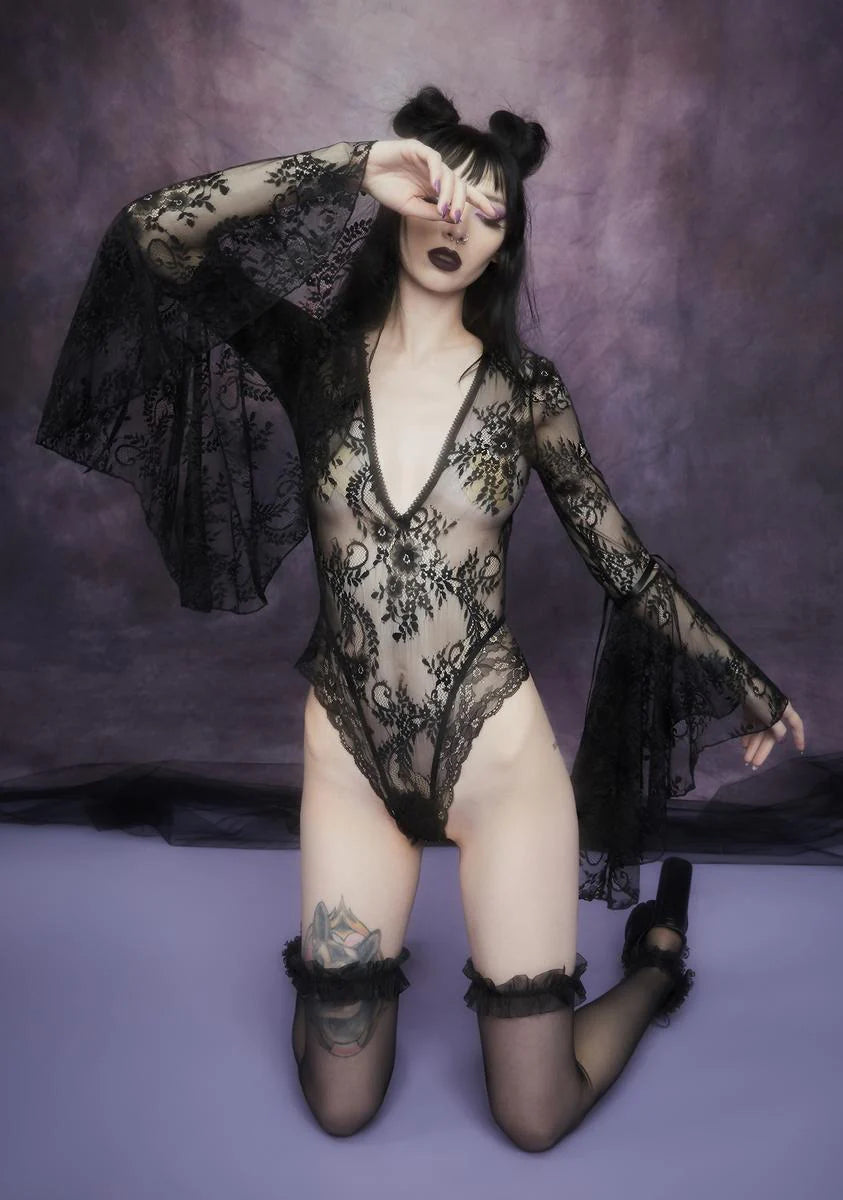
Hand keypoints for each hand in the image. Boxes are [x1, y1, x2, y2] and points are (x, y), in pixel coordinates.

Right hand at [362, 138, 500, 223]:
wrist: (364, 174)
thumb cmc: (386, 189)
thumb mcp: (410, 208)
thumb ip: (430, 212)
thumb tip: (450, 216)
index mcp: (436, 186)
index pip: (463, 192)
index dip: (480, 201)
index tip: (495, 214)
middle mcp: (436, 172)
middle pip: (460, 184)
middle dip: (462, 202)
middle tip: (457, 216)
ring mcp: (428, 159)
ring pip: (449, 174)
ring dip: (448, 192)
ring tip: (443, 207)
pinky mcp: (417, 148)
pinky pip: (434, 160)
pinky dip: (437, 173)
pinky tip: (435, 187)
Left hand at [741, 699, 804, 767]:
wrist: (738, 679)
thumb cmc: (759, 697)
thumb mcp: (770, 714)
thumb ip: (777, 728)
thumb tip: (781, 739)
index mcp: (784, 709)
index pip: (796, 724)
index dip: (799, 737)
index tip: (799, 750)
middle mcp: (774, 711)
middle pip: (771, 735)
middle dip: (762, 750)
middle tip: (755, 765)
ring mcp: (761, 711)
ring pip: (759, 732)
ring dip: (753, 746)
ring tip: (746, 760)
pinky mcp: (749, 710)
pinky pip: (751, 726)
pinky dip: (748, 736)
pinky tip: (743, 746)